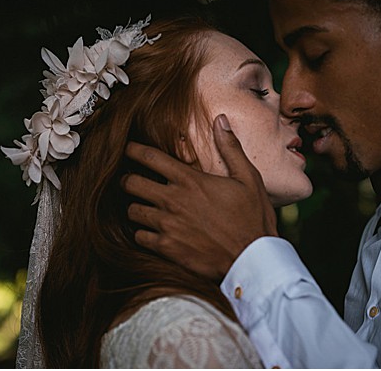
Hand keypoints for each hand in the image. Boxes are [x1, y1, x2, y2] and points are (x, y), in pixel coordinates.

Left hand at [121, 114, 277, 280]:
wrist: (253, 259)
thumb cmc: (253, 218)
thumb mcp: (248, 178)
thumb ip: (230, 148)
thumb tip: (220, 120)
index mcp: (190, 180)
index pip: (150, 157)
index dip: (133, 150)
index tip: (128, 149)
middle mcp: (173, 201)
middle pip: (131, 183)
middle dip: (127, 179)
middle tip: (130, 180)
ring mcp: (167, 225)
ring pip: (132, 211)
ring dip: (135, 207)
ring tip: (142, 207)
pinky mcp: (166, 248)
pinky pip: (139, 237)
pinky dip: (142, 233)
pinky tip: (151, 232)